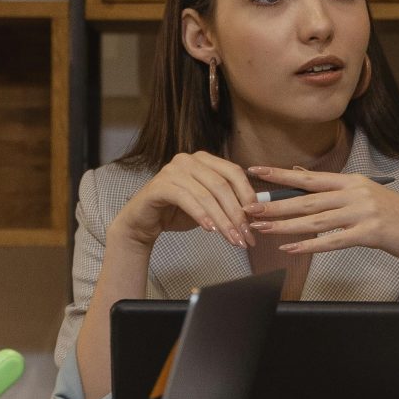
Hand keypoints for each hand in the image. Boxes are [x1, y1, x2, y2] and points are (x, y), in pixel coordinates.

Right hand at [113, 151, 258, 250]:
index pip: (233, 172)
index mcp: (204, 160)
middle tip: (246, 236)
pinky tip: (210, 230)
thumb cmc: (177, 213)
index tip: (256, 219)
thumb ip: (227, 204)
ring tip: (232, 239)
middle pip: (222, 185)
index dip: (248, 195)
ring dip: (223, 220)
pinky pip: (186, 199)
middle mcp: (188, 160)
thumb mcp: (208, 206)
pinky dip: (201, 215)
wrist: (142, 222)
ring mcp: (172, 170)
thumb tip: (255, 214)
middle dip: (237, 213)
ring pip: (207, 195)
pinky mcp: (159, 185)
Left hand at [247, 166, 398, 281]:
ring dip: (285, 226)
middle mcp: (355, 193)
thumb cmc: (394, 216)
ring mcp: (362, 212)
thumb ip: (333, 187)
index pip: (309, 178)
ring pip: (315, 220)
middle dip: (274, 205)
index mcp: (352, 181)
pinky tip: (291, 248)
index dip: (280, 175)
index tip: (255, 171)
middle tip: (249, 209)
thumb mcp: (365, 194)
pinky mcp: (369, 233)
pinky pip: (332, 241)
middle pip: (306, 200)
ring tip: (262, 230)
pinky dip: (309, 245)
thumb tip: (300, 175)